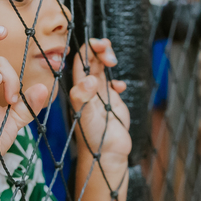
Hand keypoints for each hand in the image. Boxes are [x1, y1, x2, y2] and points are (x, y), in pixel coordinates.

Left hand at [69, 38, 130, 167]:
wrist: (106, 155)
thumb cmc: (92, 137)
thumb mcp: (85, 115)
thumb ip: (84, 97)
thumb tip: (91, 79)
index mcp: (79, 88)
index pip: (81, 61)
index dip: (88, 49)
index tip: (98, 45)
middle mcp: (89, 89)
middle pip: (92, 61)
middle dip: (100, 50)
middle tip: (108, 50)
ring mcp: (101, 95)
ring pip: (102, 69)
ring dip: (107, 59)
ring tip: (113, 60)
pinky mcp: (113, 102)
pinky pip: (114, 85)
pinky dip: (118, 81)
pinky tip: (120, 87)